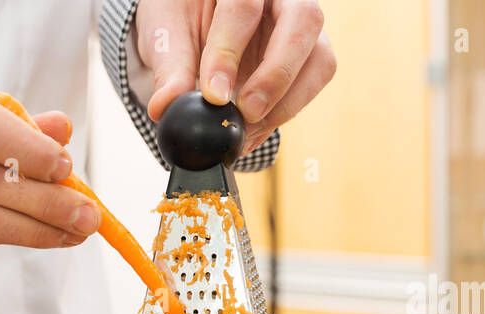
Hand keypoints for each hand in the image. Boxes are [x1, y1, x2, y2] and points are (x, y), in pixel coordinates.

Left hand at [135, 0, 335, 154]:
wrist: (197, 20)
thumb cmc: (184, 14)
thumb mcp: (168, 33)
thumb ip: (170, 68)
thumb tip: (164, 107)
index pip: (243, 8)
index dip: (228, 54)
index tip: (213, 95)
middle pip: (303, 23)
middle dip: (275, 75)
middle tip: (246, 112)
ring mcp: (301, 24)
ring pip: (320, 58)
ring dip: (288, 102)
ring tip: (248, 130)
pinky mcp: (308, 54)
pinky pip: (314, 82)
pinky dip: (285, 112)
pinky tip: (253, 131)